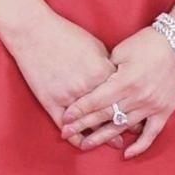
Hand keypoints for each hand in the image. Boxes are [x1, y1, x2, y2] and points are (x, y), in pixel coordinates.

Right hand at [9, 10, 124, 150]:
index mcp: (101, 71)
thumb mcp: (94, 45)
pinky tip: (86, 143)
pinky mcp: (51, 104)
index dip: (132, 105)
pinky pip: (69, 129)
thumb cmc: (65, 34)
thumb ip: (107, 65)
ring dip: (103, 136)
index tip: (140, 114)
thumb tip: (117, 81)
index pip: (122, 94)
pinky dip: (78, 139)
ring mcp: (69, 97)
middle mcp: (88, 87)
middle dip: (123, 124)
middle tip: (133, 131)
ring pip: (90, 124)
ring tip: (115, 142)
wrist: (34, 32)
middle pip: (110, 112)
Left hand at [59, 25, 174, 157]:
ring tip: (86, 144)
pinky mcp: (165, 111)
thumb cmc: (149, 42)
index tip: (65, 118)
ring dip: (104, 137)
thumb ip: (107, 70)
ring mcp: (152, 106)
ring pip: (123, 127)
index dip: (79, 110)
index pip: (97, 100)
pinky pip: (151, 134)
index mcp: (125, 80)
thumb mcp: (122, 50)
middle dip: (84, 125)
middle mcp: (138, 97)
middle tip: (67, 134)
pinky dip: (139, 146)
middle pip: (106, 115)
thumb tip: (94, 86)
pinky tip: (126, 154)